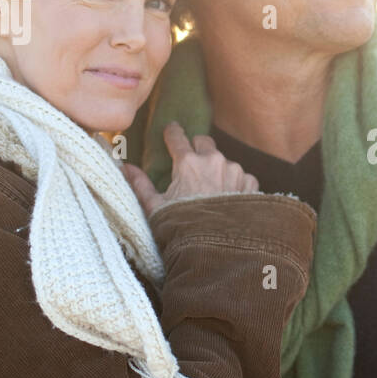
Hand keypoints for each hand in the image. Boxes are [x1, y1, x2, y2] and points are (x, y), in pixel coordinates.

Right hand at [122, 122, 258, 215]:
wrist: (216, 248)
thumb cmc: (182, 228)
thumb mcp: (155, 207)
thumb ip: (140, 184)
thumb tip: (126, 167)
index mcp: (188, 163)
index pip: (177, 137)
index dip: (173, 132)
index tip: (172, 129)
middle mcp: (214, 161)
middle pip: (204, 142)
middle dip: (197, 147)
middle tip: (192, 161)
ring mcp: (235, 171)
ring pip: (223, 160)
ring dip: (217, 168)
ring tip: (211, 190)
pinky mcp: (250, 183)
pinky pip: (241, 176)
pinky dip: (234, 183)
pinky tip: (228, 199)